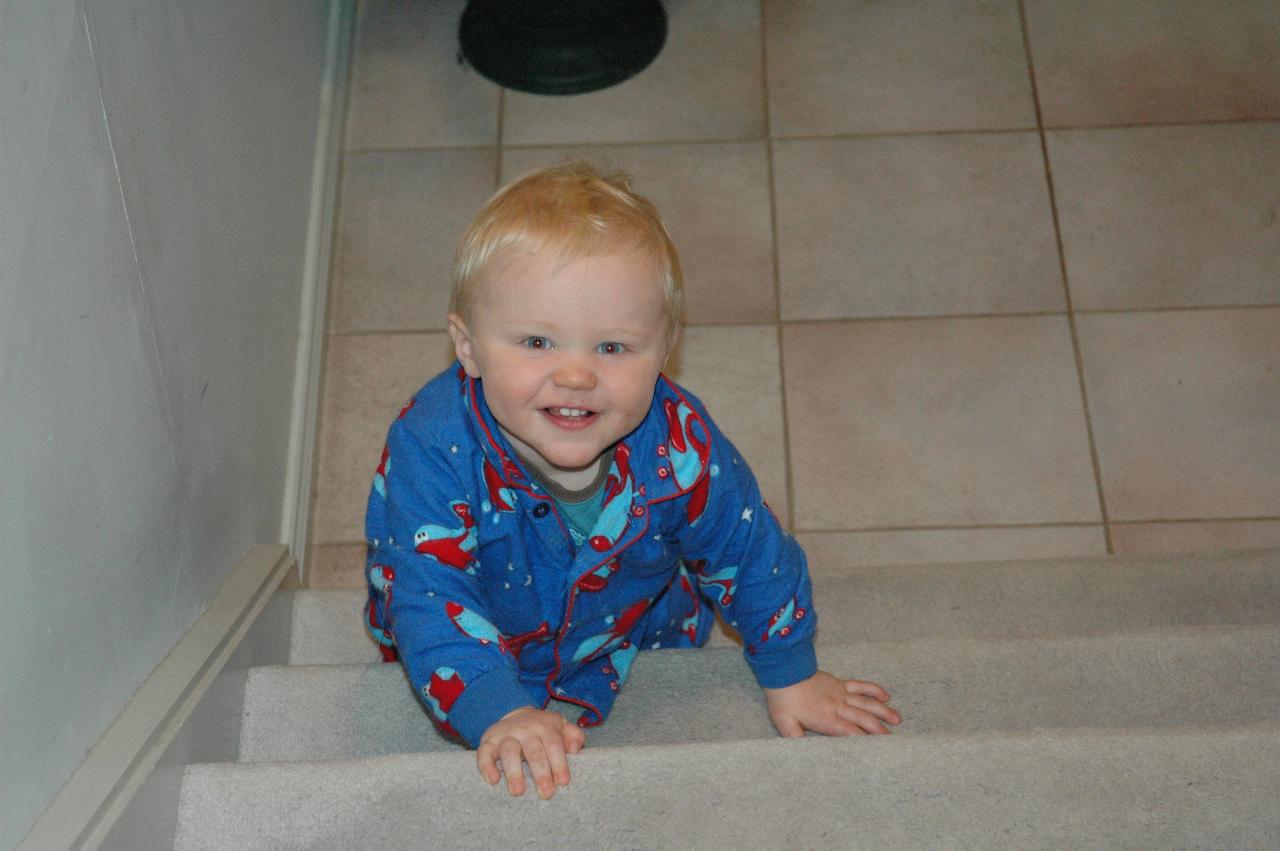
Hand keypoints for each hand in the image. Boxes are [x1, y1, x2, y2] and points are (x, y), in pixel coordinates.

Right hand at [476, 706, 585, 798]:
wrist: (515, 713)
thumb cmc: (543, 729)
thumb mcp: (561, 726)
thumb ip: (574, 736)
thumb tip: (575, 749)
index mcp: (545, 727)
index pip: (554, 745)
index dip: (559, 763)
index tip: (563, 782)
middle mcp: (525, 730)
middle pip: (533, 751)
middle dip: (540, 773)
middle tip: (546, 793)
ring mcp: (506, 735)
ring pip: (509, 751)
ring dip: (514, 771)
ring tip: (518, 791)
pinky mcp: (488, 742)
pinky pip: (484, 753)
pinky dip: (486, 766)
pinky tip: (493, 780)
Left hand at [763, 670, 900, 737]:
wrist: (784, 672)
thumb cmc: (783, 700)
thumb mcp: (785, 723)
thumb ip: (796, 739)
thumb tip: (802, 754)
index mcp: (825, 719)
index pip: (849, 731)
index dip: (864, 739)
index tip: (877, 748)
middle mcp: (837, 706)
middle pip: (862, 719)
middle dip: (878, 729)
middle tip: (893, 738)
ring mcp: (840, 693)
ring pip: (866, 703)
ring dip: (882, 711)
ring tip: (897, 719)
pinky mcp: (840, 683)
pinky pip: (860, 686)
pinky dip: (874, 690)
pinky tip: (885, 696)